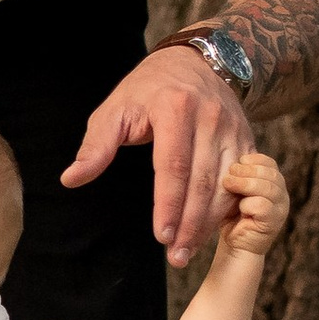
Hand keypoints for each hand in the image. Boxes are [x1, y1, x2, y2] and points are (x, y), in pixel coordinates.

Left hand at [61, 42, 253, 263]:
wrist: (199, 62)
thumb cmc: (149, 89)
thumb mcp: (116, 108)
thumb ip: (96, 146)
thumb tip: (71, 179)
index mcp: (175, 108)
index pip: (173, 166)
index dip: (168, 204)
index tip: (160, 236)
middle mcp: (210, 119)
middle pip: (202, 182)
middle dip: (189, 224)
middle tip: (176, 257)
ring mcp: (233, 130)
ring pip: (226, 186)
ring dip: (209, 223)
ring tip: (190, 250)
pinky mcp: (248, 140)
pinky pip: (242, 181)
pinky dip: (228, 209)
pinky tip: (213, 231)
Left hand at [214, 150, 288, 257]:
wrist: (234, 245)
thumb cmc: (231, 215)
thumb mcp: (234, 190)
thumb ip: (238, 175)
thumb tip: (229, 157)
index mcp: (274, 183)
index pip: (269, 163)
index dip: (252, 160)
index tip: (235, 164)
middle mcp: (282, 194)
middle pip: (269, 173)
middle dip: (245, 171)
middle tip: (228, 177)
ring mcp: (281, 209)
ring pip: (266, 187)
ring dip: (244, 184)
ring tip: (228, 186)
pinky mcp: (274, 222)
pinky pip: (262, 205)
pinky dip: (247, 204)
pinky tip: (240, 210)